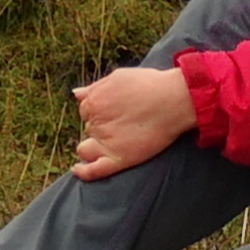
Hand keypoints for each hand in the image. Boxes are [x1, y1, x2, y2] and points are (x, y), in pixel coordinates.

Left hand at [69, 65, 199, 181]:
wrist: (173, 100)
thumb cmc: (149, 85)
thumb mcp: (118, 77)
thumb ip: (94, 87)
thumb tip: (76, 94)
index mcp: (93, 101)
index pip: (86, 110)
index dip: (100, 111)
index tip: (116, 111)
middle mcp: (95, 122)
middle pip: (89, 128)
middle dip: (100, 127)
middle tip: (122, 124)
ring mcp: (105, 142)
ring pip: (86, 148)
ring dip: (93, 146)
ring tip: (112, 143)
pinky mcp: (118, 158)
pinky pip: (94, 170)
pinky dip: (83, 172)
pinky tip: (77, 170)